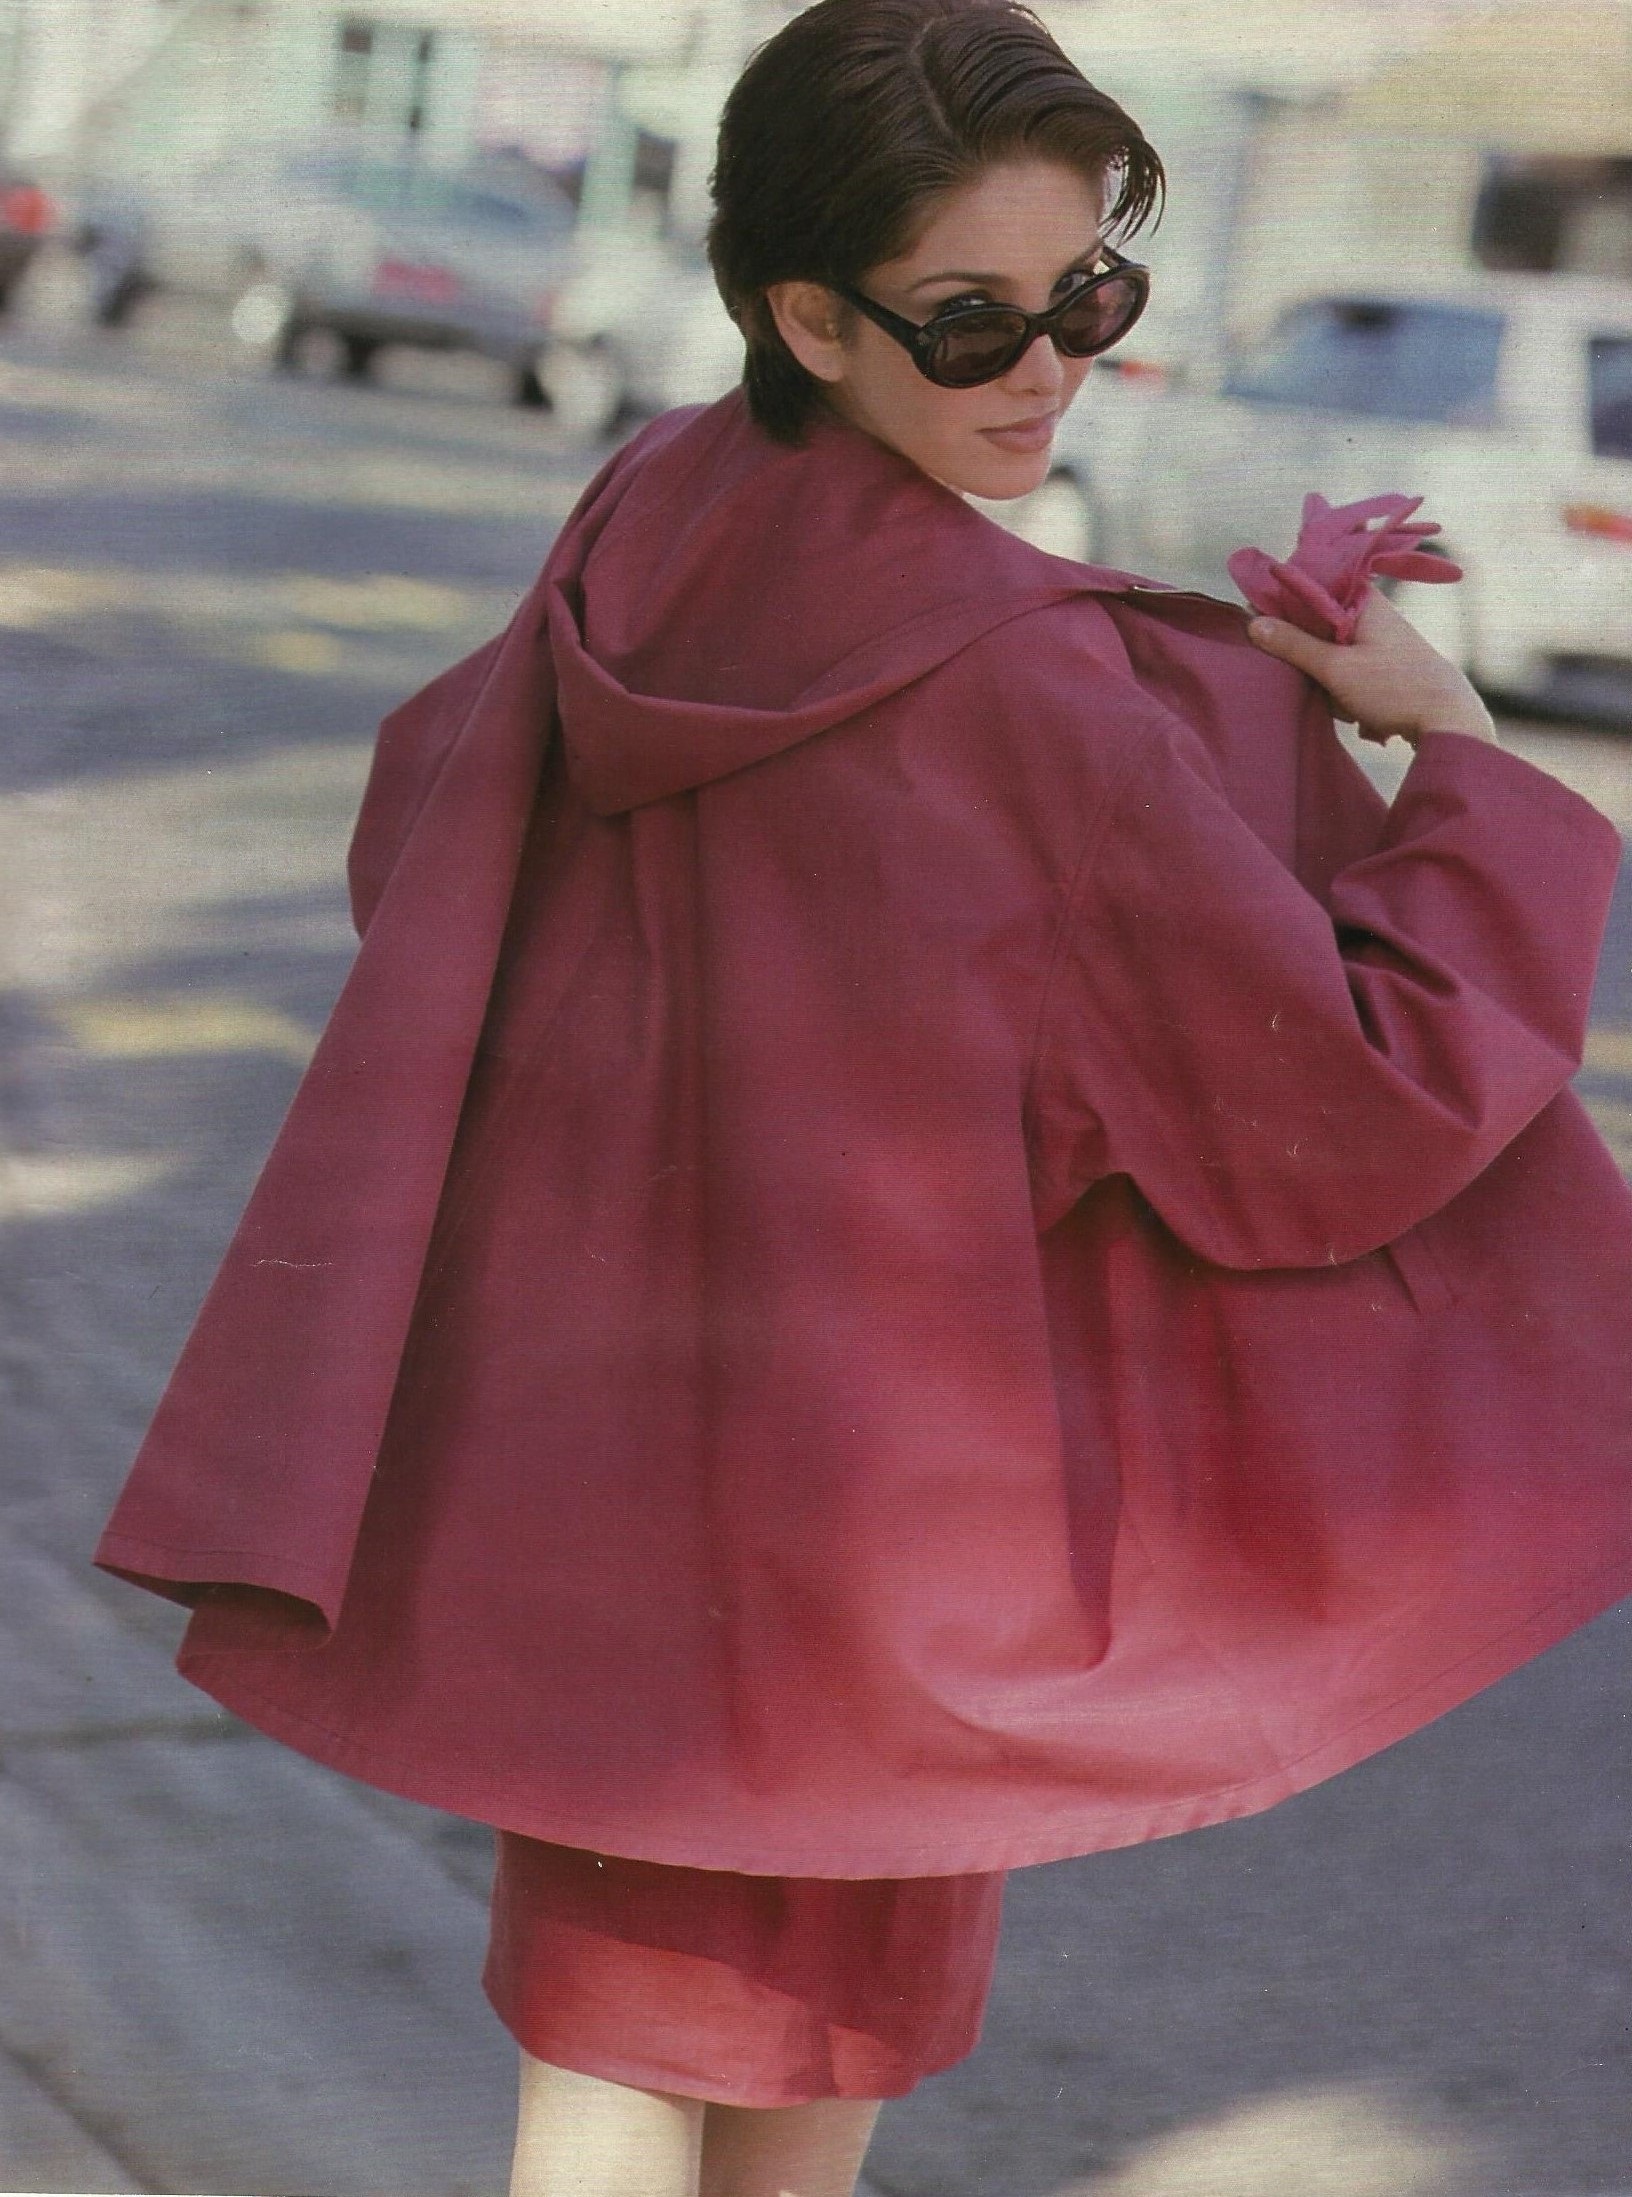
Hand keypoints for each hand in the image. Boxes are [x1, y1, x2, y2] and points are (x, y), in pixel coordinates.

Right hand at [1246, 588, 1497, 747]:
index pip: (1312, 586)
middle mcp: (1374, 613)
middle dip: (1309, 653)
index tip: (1266, 628)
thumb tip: (1254, 624)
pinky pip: (1350, 670)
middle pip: (1319, 623)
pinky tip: (1356, 711)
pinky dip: (1346, 690)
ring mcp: (1382, 639)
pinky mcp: (1386, 664)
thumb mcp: (1336, 669)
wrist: (1449, 719)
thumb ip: (1294, 645)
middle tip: (1313, 678)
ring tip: (1344, 702)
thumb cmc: (1394, 688)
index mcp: (1363, 601)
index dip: (1285, 605)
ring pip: (1333, 651)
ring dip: (1328, 678)